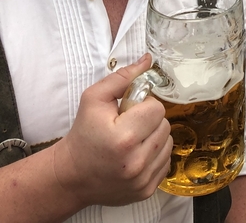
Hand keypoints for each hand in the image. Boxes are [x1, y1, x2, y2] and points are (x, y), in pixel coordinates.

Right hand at [52, 55, 171, 206]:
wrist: (72, 175)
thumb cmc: (83, 134)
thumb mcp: (94, 99)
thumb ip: (123, 77)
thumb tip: (148, 60)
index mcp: (125, 137)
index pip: (157, 108)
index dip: (144, 106)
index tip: (128, 112)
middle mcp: (136, 162)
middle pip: (165, 125)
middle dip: (149, 121)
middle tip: (129, 125)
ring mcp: (142, 179)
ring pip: (168, 143)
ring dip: (154, 137)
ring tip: (133, 140)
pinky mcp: (146, 190)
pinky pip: (165, 162)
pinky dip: (154, 155)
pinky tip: (136, 154)